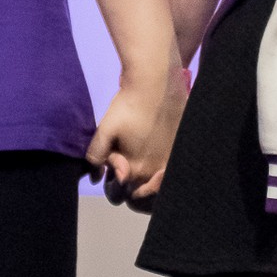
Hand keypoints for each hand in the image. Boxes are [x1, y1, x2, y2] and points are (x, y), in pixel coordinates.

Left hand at [86, 68, 187, 208]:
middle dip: (128, 181)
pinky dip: (160, 167)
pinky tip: (154, 149)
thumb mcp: (105, 129)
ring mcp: (171, 162)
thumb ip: (96, 157)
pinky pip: (168, 170)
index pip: (119, 194)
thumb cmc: (129, 105)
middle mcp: (156, 172)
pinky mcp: (180, 150)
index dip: (111, 181)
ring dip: (145, 176)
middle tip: (123, 159)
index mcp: (135, 170)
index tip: (111, 164)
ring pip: (154, 183)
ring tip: (139, 154)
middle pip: (138, 192)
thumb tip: (95, 177)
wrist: (157, 82)